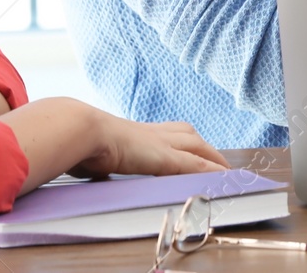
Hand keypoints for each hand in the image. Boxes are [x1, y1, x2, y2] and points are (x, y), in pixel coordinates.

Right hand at [74, 115, 231, 178]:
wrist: (81, 130)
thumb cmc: (79, 141)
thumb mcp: (91, 153)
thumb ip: (97, 161)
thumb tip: (92, 170)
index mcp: (133, 131)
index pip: (163, 132)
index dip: (178, 140)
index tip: (187, 147)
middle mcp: (150, 133)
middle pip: (187, 134)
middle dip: (203, 146)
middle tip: (217, 159)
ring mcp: (159, 143)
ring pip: (197, 147)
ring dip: (213, 157)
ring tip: (226, 170)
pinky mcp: (165, 157)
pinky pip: (195, 164)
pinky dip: (211, 170)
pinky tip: (223, 177)